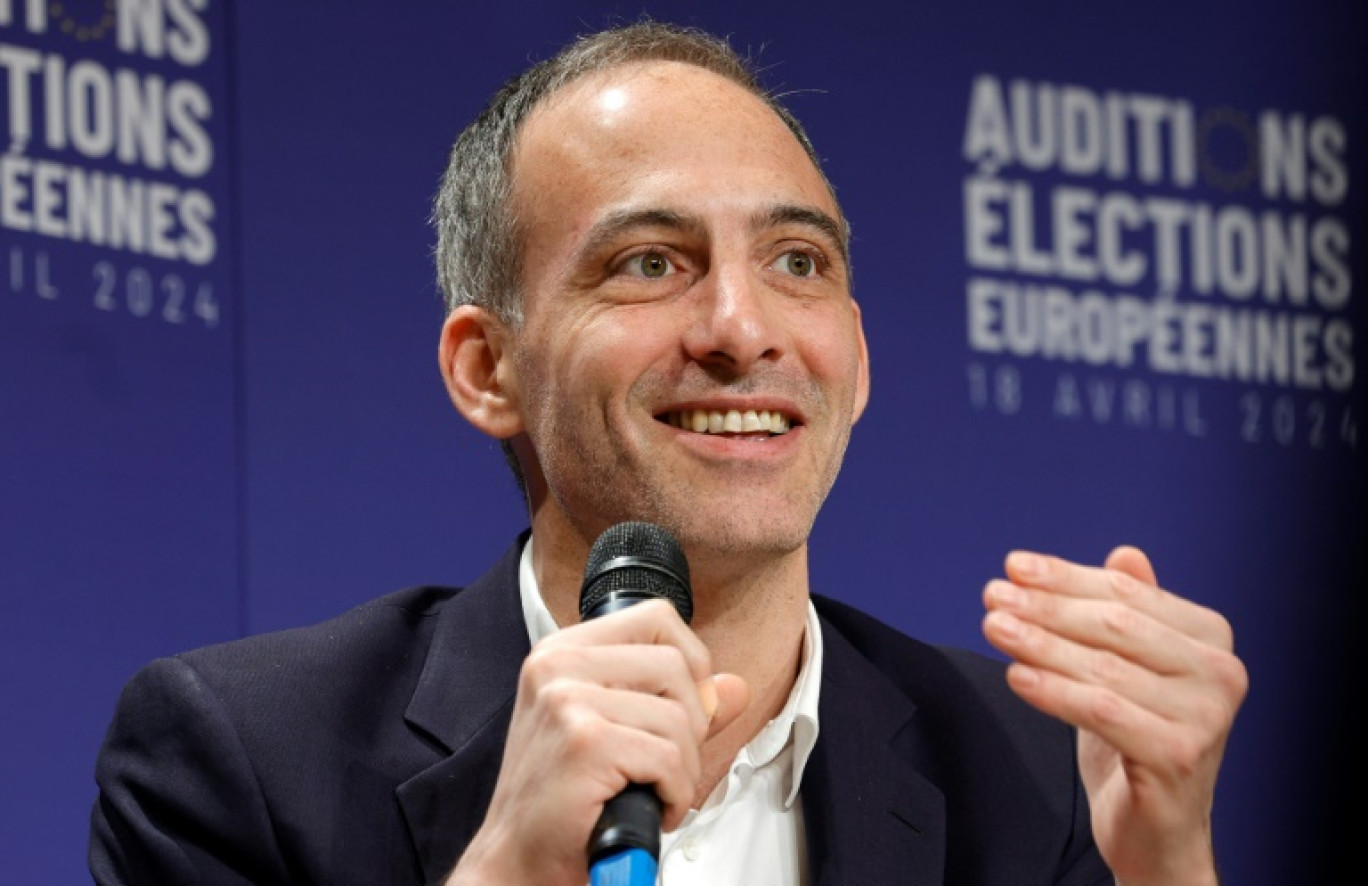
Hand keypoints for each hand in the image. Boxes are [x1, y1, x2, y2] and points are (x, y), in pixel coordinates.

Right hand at [446, 599, 748, 885]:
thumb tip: (734, 688)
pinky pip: (671, 757)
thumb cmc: (561, 799)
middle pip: (676, 665)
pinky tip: (648, 806)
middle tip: (663, 762)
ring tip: (651, 789)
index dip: (689, 661)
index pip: (656, 618)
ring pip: (680, 717)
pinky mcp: (585, 741)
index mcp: (563, 650)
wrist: (519, 858)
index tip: (681, 705)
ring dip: (683, 768)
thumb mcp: (616, 731)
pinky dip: (674, 793)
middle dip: (691, 723)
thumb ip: (678, 703)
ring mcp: (568, 699)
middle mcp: (558, 664)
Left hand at [982, 547, 1247, 885]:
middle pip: (1114, 624)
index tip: (1013, 567)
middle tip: (993, 597)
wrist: (1157, 831)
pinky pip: (1101, 711)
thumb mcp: (1130, 669)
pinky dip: (1054, 690)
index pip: (1127, 592)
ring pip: (1103, 666)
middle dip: (1045, 607)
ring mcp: (1206, 716)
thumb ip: (1131, 612)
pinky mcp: (1179, 756)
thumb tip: (1125, 552)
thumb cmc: (1138, 741)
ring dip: (1039, 643)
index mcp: (1209, 638)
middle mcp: (1220, 672)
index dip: (1066, 577)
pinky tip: (1017, 675)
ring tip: (994, 628)